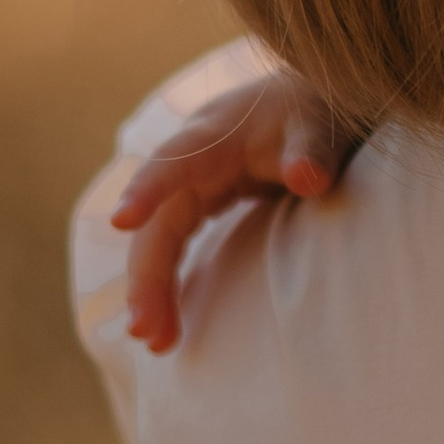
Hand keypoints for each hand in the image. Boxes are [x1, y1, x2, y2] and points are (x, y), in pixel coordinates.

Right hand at [111, 68, 355, 352]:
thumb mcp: (321, 125)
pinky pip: (174, 247)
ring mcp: (191, 184)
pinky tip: (167, 327)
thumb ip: (313, 150)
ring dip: (153, 289)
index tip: (123, 221)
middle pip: (159, 219)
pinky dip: (170, 284)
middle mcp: (191, 160)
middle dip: (148, 273)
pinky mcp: (199, 204)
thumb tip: (308, 178)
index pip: (174, 161)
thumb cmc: (313, 110)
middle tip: (146, 328)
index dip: (149, 189)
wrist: (311, 101)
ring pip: (160, 240)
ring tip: (156, 342)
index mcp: (215, 133)